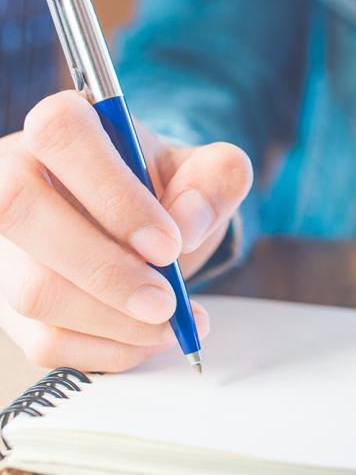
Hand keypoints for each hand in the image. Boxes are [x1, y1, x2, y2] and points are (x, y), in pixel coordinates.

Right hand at [0, 91, 251, 371]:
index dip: (113, 195)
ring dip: (114, 320)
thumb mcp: (204, 174)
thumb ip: (215, 180)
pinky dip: (108, 348)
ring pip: (32, 289)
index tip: (169, 243)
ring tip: (171, 319)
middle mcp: (13, 175)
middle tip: (168, 302)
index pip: (63, 135)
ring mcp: (3, 244)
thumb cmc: (166, 194)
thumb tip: (188, 222)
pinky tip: (147, 335)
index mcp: (64, 125)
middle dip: (107, 271)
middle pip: (21, 211)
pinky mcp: (7, 300)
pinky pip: (45, 339)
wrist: (146, 231)